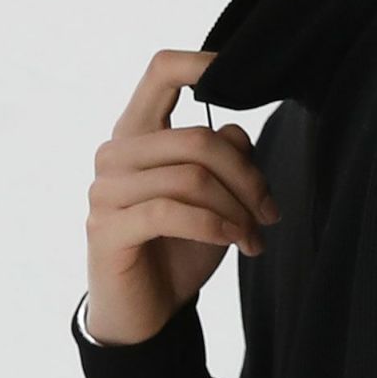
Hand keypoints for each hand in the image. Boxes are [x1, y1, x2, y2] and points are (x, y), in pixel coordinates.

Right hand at [83, 48, 279, 343]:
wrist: (146, 314)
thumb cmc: (178, 248)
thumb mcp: (213, 198)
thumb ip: (222, 157)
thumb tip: (236, 131)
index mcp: (138, 133)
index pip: (162, 71)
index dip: (203, 63)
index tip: (242, 78)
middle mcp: (115, 154)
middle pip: (197, 138)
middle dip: (247, 177)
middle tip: (270, 212)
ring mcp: (105, 191)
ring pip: (191, 177)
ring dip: (237, 209)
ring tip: (254, 237)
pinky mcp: (107, 229)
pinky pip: (171, 212)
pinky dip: (215, 225)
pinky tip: (235, 241)